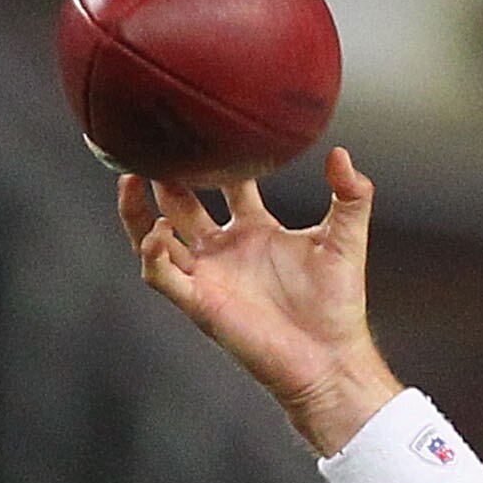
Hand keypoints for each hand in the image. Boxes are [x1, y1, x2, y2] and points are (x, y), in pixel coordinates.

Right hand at [119, 146, 400, 452]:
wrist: (331, 358)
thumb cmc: (338, 304)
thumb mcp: (346, 240)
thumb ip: (351, 196)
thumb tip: (341, 152)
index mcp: (255, 231)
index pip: (227, 184)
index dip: (216, 156)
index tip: (204, 124)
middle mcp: (225, 249)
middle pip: (180, 202)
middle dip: (164, 174)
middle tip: (151, 141)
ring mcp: (208, 275)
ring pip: (154, 235)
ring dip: (138, 209)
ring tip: (130, 176)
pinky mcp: (199, 302)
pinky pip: (161, 274)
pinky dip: (154, 252)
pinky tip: (160, 231)